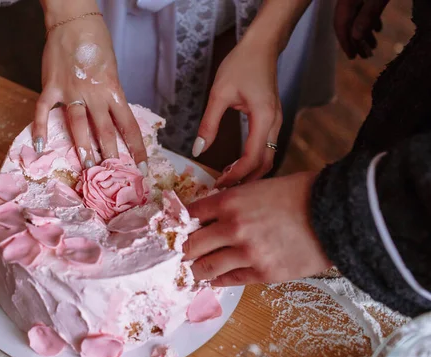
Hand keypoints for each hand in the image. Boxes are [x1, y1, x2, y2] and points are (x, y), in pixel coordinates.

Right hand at [34, 9, 147, 172]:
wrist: (74, 21)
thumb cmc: (97, 44)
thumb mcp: (112, 71)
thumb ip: (110, 95)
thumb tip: (110, 118)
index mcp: (113, 90)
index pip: (129, 125)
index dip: (136, 148)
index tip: (141, 166)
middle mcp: (94, 94)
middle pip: (105, 130)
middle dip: (111, 155)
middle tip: (113, 175)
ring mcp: (71, 91)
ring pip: (78, 125)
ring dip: (82, 147)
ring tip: (86, 166)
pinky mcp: (51, 86)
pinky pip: (44, 111)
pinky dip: (40, 128)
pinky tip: (39, 146)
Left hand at [183, 172, 331, 285]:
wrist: (335, 215)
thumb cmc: (298, 195)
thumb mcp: (257, 188)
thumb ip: (231, 202)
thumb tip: (209, 216)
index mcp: (230, 202)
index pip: (190, 214)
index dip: (182, 222)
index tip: (178, 229)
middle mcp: (233, 228)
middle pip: (190, 245)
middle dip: (184, 249)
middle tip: (182, 252)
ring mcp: (247, 254)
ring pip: (204, 268)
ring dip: (196, 269)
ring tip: (194, 269)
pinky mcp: (263, 274)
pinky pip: (229, 280)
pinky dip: (218, 279)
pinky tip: (214, 277)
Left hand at [193, 36, 281, 186]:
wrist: (261, 47)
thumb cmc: (240, 65)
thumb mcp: (219, 93)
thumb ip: (209, 124)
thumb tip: (198, 150)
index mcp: (264, 117)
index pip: (252, 156)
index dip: (236, 174)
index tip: (219, 184)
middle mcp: (275, 124)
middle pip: (266, 163)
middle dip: (246, 179)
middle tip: (223, 189)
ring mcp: (277, 123)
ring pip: (269, 157)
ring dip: (250, 172)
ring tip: (227, 180)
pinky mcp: (274, 121)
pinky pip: (267, 148)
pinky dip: (254, 161)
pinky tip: (236, 165)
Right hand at [334, 0, 388, 58]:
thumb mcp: (377, 0)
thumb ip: (366, 16)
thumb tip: (356, 37)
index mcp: (346, 2)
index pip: (340, 25)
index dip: (345, 43)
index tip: (352, 57)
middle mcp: (347, 0)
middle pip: (348, 24)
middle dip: (357, 41)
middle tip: (365, 56)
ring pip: (357, 18)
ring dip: (365, 33)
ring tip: (373, 46)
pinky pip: (364, 11)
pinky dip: (370, 22)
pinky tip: (377, 29)